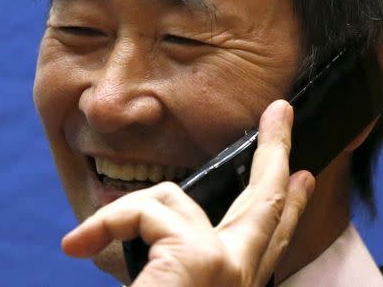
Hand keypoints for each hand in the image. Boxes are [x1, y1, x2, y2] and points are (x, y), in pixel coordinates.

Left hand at [62, 100, 314, 286]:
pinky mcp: (199, 259)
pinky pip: (145, 210)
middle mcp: (241, 275)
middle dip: (277, 152)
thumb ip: (185, 258)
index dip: (291, 206)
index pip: (272, 236)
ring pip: (176, 198)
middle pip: (266, 200)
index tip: (302, 177)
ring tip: (88, 237)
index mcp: (234, 283)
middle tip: (281, 114)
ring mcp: (227, 266)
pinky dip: (107, 221)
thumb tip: (169, 221)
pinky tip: (80, 244)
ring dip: (128, 212)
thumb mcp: (176, 285)